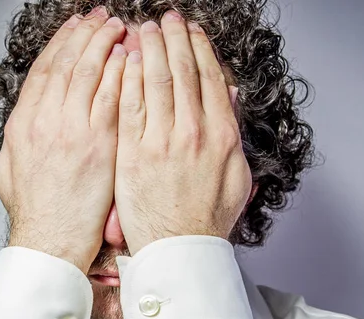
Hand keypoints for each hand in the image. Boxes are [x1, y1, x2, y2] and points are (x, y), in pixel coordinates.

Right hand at [0, 7, 126, 272]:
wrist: (50, 242)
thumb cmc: (36, 213)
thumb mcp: (8, 173)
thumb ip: (15, 143)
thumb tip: (26, 124)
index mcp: (23, 125)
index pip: (44, 71)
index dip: (61, 44)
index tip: (75, 27)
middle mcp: (44, 121)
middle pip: (67, 63)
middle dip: (86, 35)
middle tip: (101, 17)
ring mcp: (71, 131)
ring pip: (89, 73)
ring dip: (106, 45)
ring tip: (119, 27)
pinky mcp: (98, 145)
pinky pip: (112, 97)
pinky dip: (121, 73)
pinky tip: (131, 58)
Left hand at [115, 10, 251, 255]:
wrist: (178, 250)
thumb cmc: (206, 218)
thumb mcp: (237, 177)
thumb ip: (232, 134)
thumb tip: (227, 98)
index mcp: (222, 137)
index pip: (209, 79)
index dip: (199, 49)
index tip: (191, 31)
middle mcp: (193, 133)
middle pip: (183, 72)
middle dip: (173, 39)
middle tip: (165, 18)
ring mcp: (161, 142)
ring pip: (156, 82)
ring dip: (150, 49)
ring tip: (143, 28)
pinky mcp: (133, 154)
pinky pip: (130, 106)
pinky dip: (129, 78)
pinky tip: (126, 60)